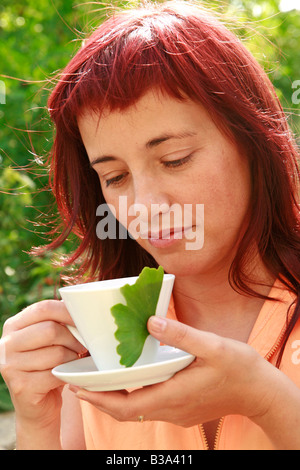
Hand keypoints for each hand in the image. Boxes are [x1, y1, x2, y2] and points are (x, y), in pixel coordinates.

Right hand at [0, 300, 86, 427]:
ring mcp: (10, 366)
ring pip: (56, 353)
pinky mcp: (21, 387)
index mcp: (13, 325)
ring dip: (73, 358)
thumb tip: (82, 308)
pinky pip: (55, 374)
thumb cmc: (47, 364)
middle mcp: (6, 344)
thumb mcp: (48, 339)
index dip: (68, 312)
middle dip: (73, 338)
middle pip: (51, 330)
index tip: (84, 319)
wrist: (36, 405)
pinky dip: (68, 374)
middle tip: (82, 346)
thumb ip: (58, 321)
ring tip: (74, 361)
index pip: (43, 308)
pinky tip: (68, 375)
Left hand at [69, 316, 277, 426]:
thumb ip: (180, 335)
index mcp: (173, 395)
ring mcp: (177, 413)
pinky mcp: (183, 409)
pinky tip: (130, 382)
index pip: (125, 406)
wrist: (260, 393)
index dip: (99, 399)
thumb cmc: (238, 369)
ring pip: (136, 412)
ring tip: (97, 383)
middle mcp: (170, 409)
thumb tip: (149, 322)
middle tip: (79, 384)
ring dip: (114, 400)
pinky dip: (131, 398)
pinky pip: (149, 408)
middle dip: (99, 400)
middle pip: (125, 412)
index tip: (78, 388)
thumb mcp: (212, 346)